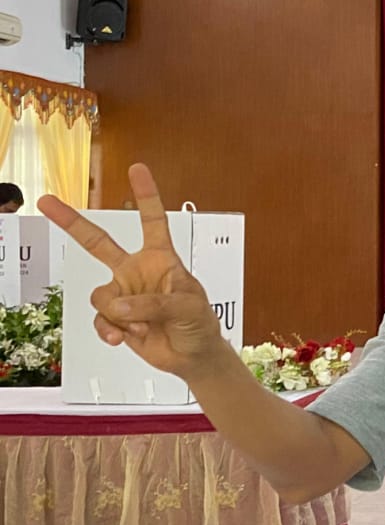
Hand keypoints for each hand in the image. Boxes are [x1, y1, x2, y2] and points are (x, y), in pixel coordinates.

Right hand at [38, 164, 226, 380]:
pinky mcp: (115, 317)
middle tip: (46, 201)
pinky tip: (122, 337)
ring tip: (142, 325)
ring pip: (101, 295)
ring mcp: (123, 294)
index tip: (137, 168)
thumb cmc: (199, 323)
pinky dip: (109, 329)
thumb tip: (120, 304)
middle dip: (71, 223)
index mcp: (160, 259)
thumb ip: (154, 302)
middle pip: (98, 243)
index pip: (152, 221)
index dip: (146, 195)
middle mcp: (136, 271)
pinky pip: (99, 318)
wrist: (192, 355)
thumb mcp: (187, 306)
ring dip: (119, 313)